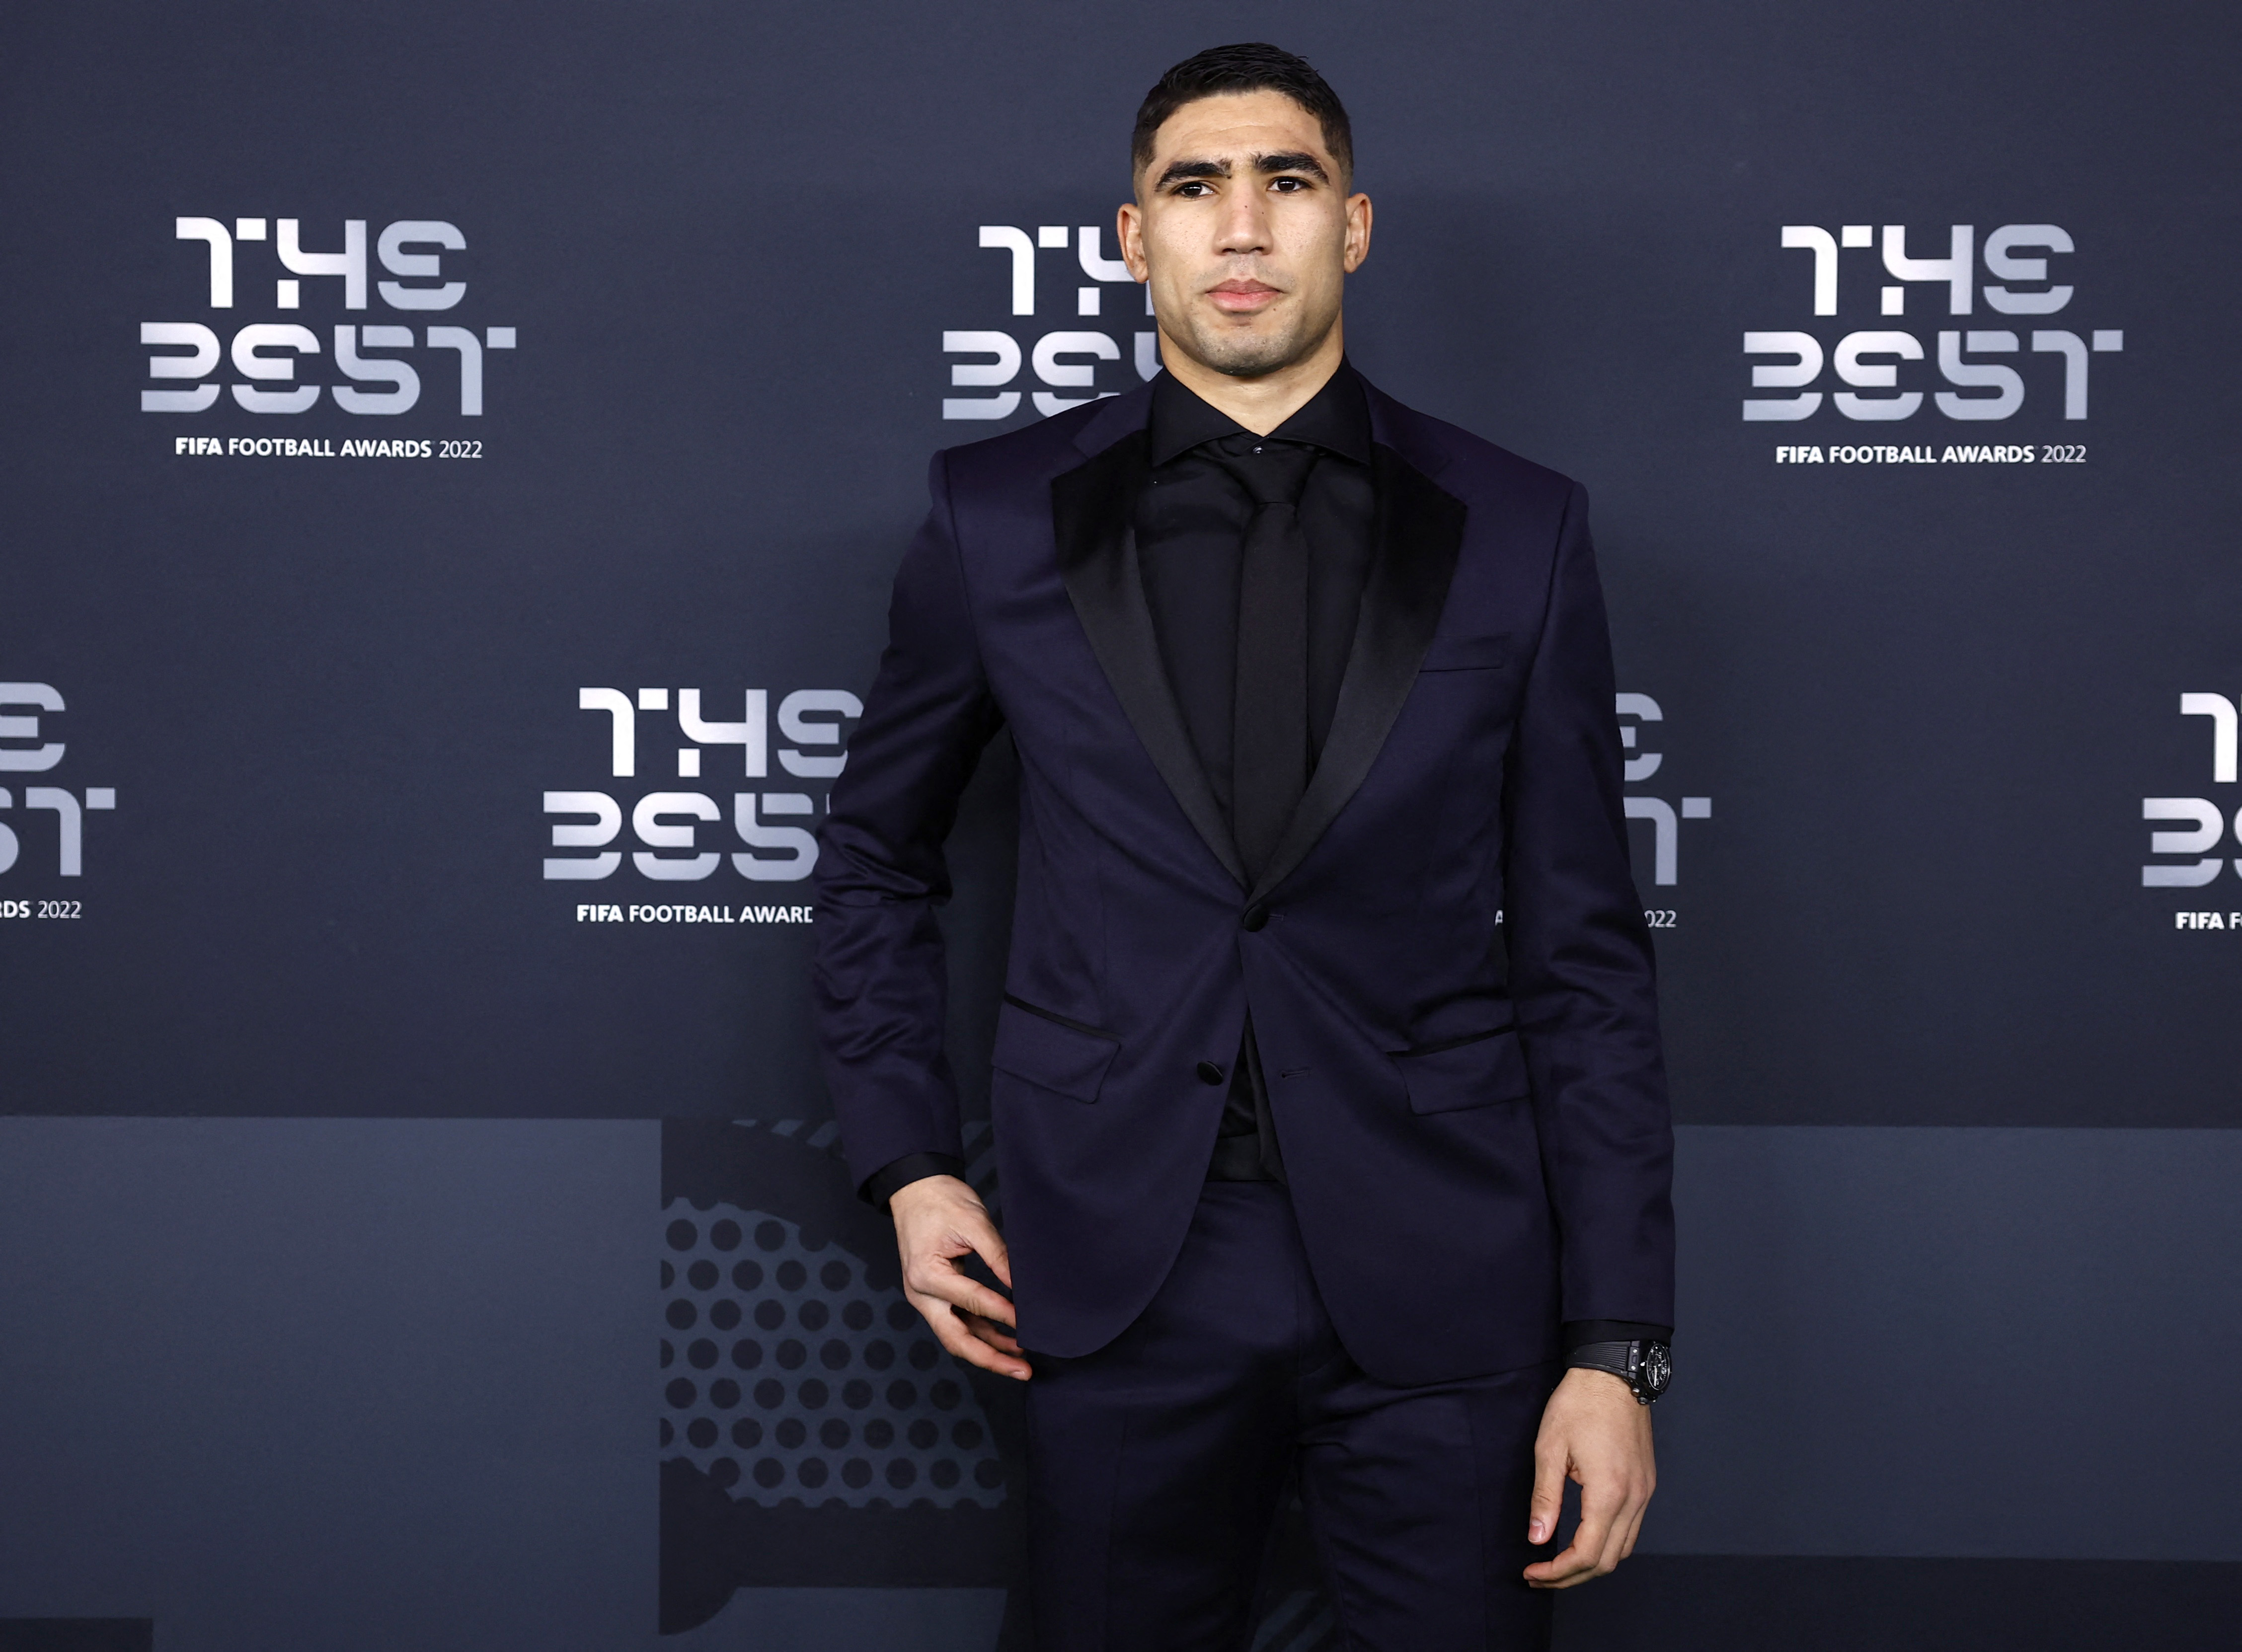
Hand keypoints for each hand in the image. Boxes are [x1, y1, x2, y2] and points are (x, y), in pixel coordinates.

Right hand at [887, 1174, 1029, 1380]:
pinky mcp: (935, 1295)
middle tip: (1024, 1370)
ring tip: (1021, 1362)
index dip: (1004, 1315)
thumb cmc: (942, 1201)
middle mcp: (921, 1294)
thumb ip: (998, 1255)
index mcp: (927, 1275)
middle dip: (991, 1358)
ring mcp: (926, 1298)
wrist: (917, 1189)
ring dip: (989, 1350)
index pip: (972, 1302)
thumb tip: (1022, 1285)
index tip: (1031, 1326)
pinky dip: (982, 1333)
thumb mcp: (973, 1222)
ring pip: (958, 1335)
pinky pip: (958, 1322)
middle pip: (957, 1338)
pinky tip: (1006, 1341)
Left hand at [1522, 1367, 1655, 1587]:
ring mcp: (1644, 1492)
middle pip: (1607, 1561)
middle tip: (1541, 1575)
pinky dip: (1608, 1543)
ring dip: (1592, 1563)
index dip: (1558, 1572)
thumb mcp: (1549, 1448)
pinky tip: (1584, 1538)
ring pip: (1624, 1549)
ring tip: (1560, 1563)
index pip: (1586, 1555)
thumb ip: (1545, 1498)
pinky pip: (1632, 1529)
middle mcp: (1634, 1499)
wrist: (1614, 1373)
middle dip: (1572, 1576)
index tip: (1532, 1572)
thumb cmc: (1578, 1404)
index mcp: (1608, 1493)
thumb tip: (1537, 1539)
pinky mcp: (1646, 1484)